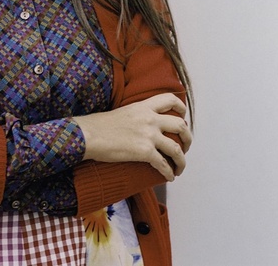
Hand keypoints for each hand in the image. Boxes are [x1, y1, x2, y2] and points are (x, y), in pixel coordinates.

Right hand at [73, 93, 191, 181]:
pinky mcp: (145, 152)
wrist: (90, 135)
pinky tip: (169, 177)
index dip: (181, 108)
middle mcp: (150, 118)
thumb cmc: (100, 125)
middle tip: (185, 146)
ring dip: (182, 161)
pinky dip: (169, 172)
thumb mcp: (123, 111)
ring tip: (179, 168)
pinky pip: (164, 164)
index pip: (170, 100)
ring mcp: (149, 135)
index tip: (183, 117)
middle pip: (180, 126)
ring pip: (177, 149)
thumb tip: (144, 126)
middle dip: (188, 138)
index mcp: (144, 106)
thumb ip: (138, 115)